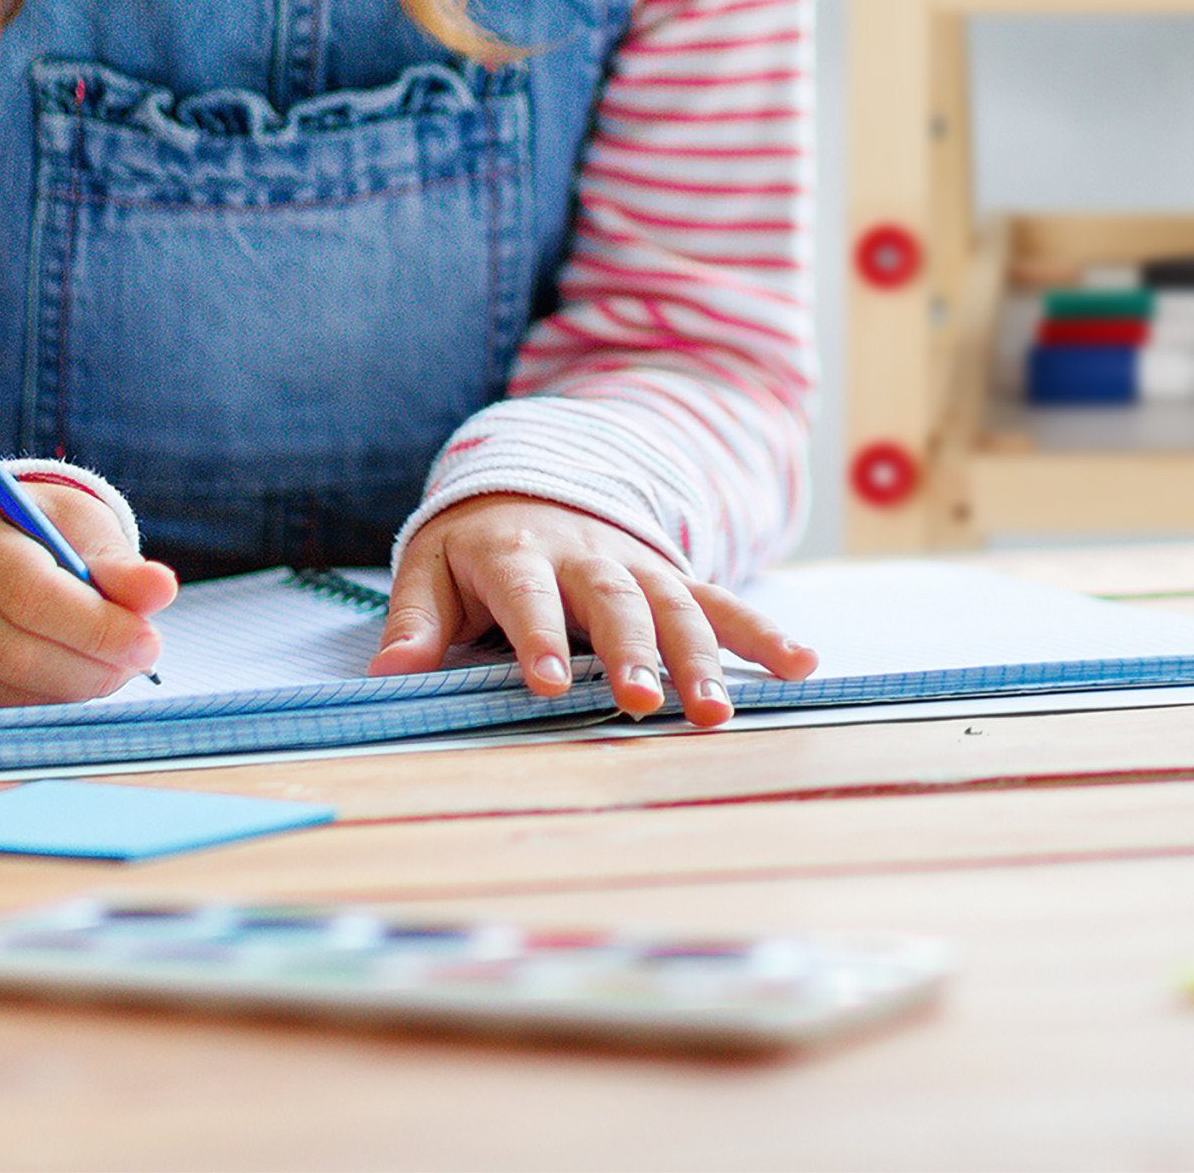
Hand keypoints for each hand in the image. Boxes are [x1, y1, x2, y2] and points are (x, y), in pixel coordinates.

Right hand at [0, 481, 176, 709]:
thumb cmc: (34, 530)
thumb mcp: (78, 524)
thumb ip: (118, 561)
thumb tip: (162, 592)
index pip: (29, 594)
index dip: (94, 626)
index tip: (149, 641)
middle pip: (12, 650)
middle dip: (89, 665)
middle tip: (140, 660)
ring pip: (0, 687)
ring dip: (70, 688)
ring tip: (113, 666)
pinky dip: (40, 701)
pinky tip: (70, 677)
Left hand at [368, 493, 816, 726]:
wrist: (532, 480)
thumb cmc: (473, 547)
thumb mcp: (429, 568)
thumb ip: (413, 621)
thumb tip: (390, 675)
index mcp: (518, 552)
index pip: (527, 596)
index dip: (537, 636)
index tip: (545, 682)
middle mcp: (587, 556)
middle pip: (614, 601)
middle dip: (632, 650)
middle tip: (645, 700)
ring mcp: (639, 565)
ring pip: (676, 606)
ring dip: (701, 657)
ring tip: (717, 712)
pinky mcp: (674, 577)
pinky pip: (723, 603)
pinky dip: (763, 634)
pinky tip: (803, 666)